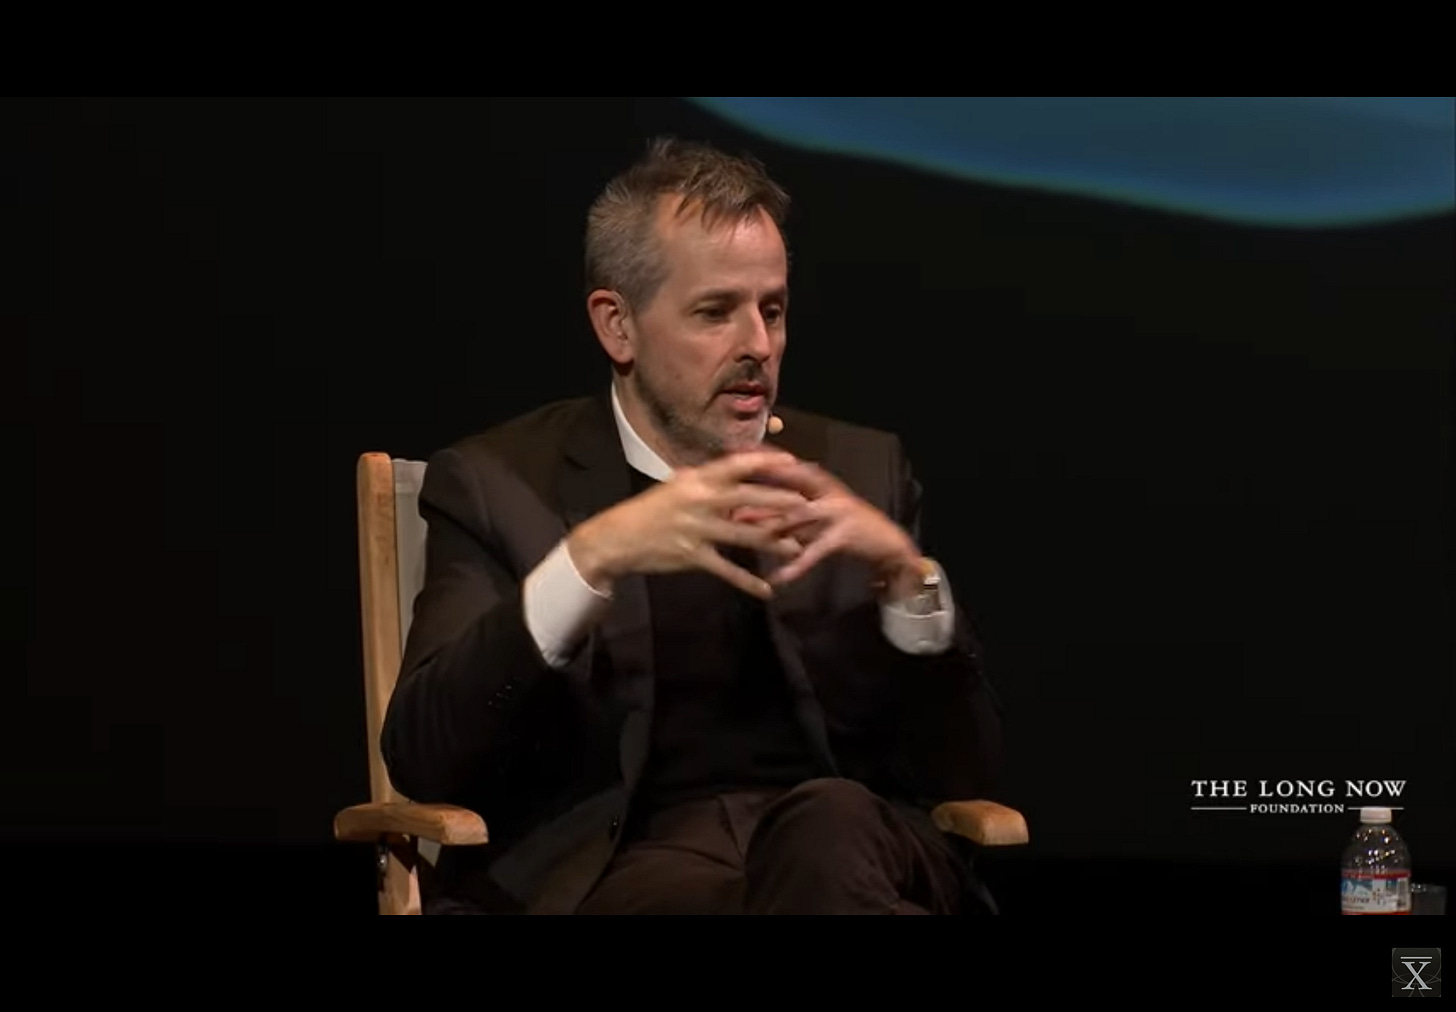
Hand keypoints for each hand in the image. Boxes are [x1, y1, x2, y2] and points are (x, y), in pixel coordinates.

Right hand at [567, 450, 809, 599]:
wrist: (619, 538)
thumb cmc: (649, 510)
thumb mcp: (676, 487)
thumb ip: (705, 481)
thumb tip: (731, 469)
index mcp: (696, 480)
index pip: (736, 466)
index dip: (765, 463)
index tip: (793, 463)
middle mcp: (699, 501)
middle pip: (748, 499)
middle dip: (780, 502)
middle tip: (807, 506)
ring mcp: (697, 530)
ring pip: (744, 535)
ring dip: (774, 542)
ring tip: (798, 547)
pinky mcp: (693, 556)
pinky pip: (727, 571)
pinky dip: (748, 582)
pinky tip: (767, 590)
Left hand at [745, 460, 923, 596]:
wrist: (888, 542)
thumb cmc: (845, 528)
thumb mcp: (815, 518)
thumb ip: (786, 515)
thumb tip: (746, 514)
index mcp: (820, 483)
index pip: (787, 467)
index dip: (761, 458)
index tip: (733, 452)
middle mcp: (827, 491)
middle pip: (788, 481)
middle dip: (760, 478)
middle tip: (727, 479)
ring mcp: (837, 510)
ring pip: (797, 513)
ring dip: (768, 519)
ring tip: (740, 523)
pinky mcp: (844, 534)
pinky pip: (815, 552)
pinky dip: (796, 566)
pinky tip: (779, 578)